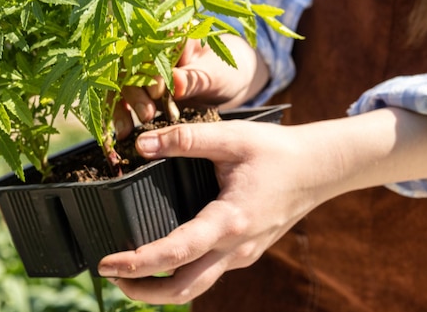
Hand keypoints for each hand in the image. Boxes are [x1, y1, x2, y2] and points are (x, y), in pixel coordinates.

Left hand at [98, 119, 343, 303]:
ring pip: (197, 286)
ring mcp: (243, 254)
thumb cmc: (277, 151)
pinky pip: (210, 272)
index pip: (176, 253)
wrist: (319, 168)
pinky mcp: (246, 251)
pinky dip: (182, 273)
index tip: (107, 264)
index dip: (138, 264)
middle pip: (184, 289)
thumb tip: (141, 145)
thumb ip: (185, 140)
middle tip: (110, 274)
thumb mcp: (231, 137)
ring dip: (161, 287)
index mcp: (230, 220)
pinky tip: (167, 255)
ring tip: (131, 271)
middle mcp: (236, 247)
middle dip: (143, 290)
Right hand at [114, 35, 268, 137]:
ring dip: (121, 108)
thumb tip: (174, 83)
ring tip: (127, 130)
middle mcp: (150, 51)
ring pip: (122, 86)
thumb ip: (194, 78)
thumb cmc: (226, 70)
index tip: (156, 90)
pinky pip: (124, 102)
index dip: (147, 69)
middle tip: (147, 114)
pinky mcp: (141, 91)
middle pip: (129, 67)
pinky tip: (121, 134)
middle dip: (133, 92)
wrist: (230, 80)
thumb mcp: (216, 74)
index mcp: (169, 36)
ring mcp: (143, 71)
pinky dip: (121, 117)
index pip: (148, 48)